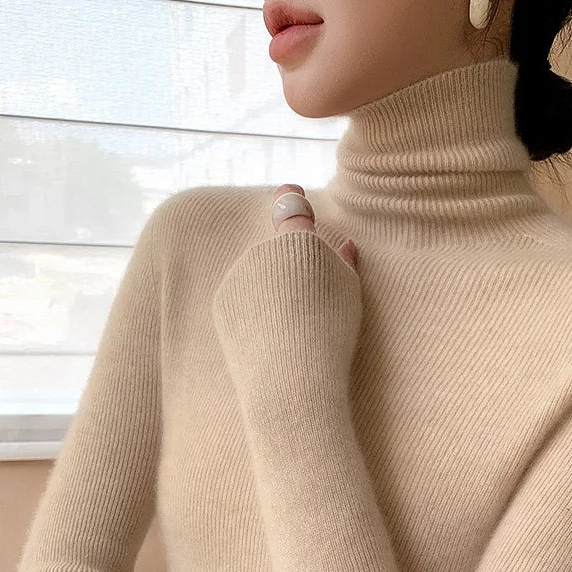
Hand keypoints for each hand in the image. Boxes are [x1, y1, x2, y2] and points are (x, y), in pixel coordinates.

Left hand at [211, 183, 361, 419]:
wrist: (291, 381)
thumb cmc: (330, 335)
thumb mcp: (349, 293)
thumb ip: (342, 262)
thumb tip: (346, 244)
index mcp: (298, 243)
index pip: (293, 212)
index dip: (292, 200)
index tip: (289, 190)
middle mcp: (262, 251)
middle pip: (277, 251)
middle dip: (288, 268)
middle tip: (309, 304)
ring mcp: (238, 275)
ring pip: (258, 275)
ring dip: (270, 290)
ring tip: (291, 326)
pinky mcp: (222, 301)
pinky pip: (242, 297)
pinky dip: (253, 310)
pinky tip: (270, 335)